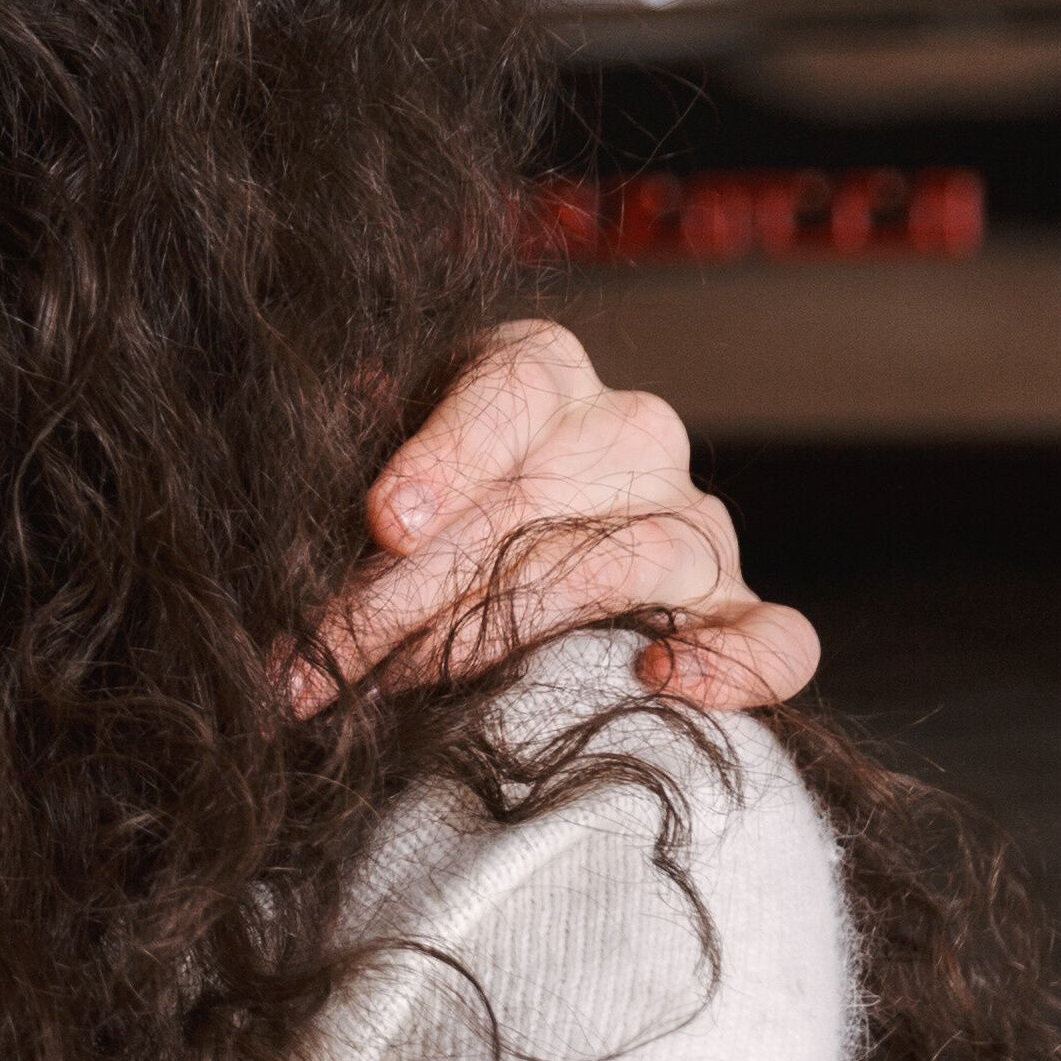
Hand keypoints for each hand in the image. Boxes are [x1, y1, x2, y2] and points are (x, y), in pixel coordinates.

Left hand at [304, 320, 813, 712]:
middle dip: (412, 589)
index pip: (512, 386)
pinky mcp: (733, 611)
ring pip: (636, 559)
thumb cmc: (392, 515)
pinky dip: (733, 663)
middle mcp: (627, 434)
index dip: (447, 453)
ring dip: (508, 631)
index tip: (383, 522)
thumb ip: (331, 469)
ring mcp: (692, 524)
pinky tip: (658, 679)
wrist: (473, 577)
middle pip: (546, 494)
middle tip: (321, 659)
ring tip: (403, 685)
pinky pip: (774, 637)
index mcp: (535, 375)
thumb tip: (286, 517)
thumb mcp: (350, 468)